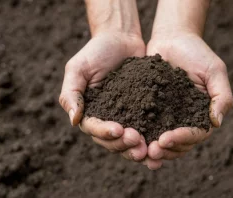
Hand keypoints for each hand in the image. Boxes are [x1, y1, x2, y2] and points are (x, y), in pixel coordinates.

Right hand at [59, 32, 147, 161]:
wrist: (121, 38)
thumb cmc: (96, 51)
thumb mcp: (78, 69)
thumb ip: (71, 94)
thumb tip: (73, 121)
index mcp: (89, 112)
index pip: (94, 129)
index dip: (105, 133)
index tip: (119, 129)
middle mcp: (106, 119)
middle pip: (112, 141)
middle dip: (124, 144)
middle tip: (138, 141)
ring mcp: (125, 117)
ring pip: (129, 141)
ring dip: (138, 148)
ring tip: (150, 148)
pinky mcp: (142, 112)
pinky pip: (147, 129)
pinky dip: (152, 137)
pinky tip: (162, 140)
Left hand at [145, 32, 232, 166]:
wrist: (172, 38)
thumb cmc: (197, 52)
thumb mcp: (214, 70)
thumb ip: (221, 96)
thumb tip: (216, 123)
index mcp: (202, 114)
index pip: (195, 135)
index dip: (182, 140)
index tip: (166, 139)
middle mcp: (185, 120)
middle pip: (178, 145)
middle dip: (165, 151)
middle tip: (151, 152)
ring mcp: (167, 117)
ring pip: (161, 141)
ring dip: (151, 150)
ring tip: (139, 151)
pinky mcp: (150, 110)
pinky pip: (145, 126)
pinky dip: (139, 136)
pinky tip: (128, 139)